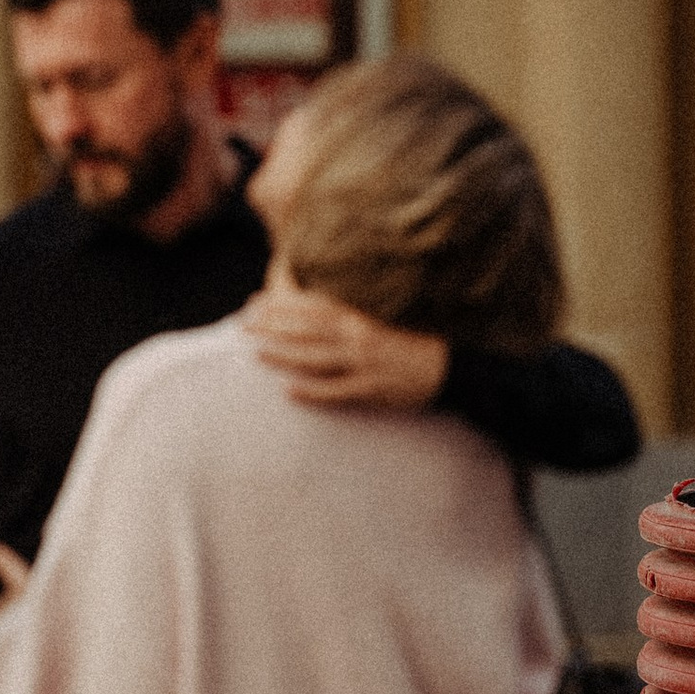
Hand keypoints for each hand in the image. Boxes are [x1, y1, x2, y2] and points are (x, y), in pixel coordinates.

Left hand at [242, 285, 447, 411]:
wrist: (451, 367)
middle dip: (273, 326)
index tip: (255, 302)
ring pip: (315, 358)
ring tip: (256, 352)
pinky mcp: (371, 388)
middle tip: (243, 325)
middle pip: (306, 330)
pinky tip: (289, 391)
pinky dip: (311, 392)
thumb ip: (351, 315)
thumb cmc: (415, 342)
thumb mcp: (383, 319)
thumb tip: (318, 311)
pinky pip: (335, 391)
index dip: (282, 304)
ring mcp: (363, 363)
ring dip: (284, 355)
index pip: (312, 307)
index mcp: (361, 316)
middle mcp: (358, 336)